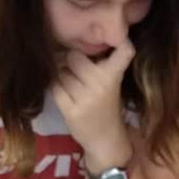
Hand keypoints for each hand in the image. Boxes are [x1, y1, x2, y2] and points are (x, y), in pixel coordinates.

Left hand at [52, 39, 133, 169]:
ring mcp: (85, 98)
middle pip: (73, 56)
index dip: (121, 41)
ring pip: (61, 72)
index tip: (119, 37)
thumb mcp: (110, 82)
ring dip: (61, 76)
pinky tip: (65, 94)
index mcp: (114, 75)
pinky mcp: (71, 111)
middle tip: (75, 70)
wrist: (106, 140)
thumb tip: (71, 39)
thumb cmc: (107, 106)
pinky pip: (55, 88)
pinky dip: (56, 88)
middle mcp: (100, 84)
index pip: (124, 52)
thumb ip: (100, 63)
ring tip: (71, 86)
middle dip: (70, 60)